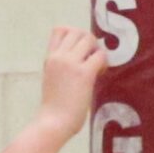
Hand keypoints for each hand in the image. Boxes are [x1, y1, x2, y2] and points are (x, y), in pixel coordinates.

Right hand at [38, 25, 108, 141]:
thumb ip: (61, 65)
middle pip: (77, 31)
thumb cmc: (53, 106)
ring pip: (89, 39)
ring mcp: (70, 64)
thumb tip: (81, 58)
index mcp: (49, 59)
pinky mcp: (84, 73)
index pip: (59, 30)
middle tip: (91, 59)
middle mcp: (58, 57)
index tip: (79, 50)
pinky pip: (100, 56)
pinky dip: (103, 63)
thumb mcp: (51, 79)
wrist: (53, 122)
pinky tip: (99, 74)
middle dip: (89, 42)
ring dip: (96, 50)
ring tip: (95, 66)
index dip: (73, 35)